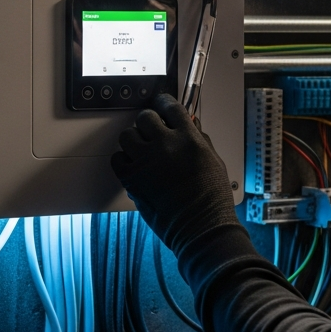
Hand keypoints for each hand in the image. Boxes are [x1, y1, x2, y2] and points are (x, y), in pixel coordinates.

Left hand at [111, 94, 240, 255]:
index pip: (171, 107)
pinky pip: (117, 158)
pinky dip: (123, 160)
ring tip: (142, 150)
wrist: (201, 227)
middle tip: (151, 131)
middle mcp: (165, 145)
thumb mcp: (214, 161)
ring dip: (134, 140)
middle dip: (148, 123)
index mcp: (189, 138)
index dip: (165, 104)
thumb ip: (199, 139)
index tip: (162, 105)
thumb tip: (190, 125)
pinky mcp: (132, 178)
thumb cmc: (211, 199)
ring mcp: (146, 161)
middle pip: (145, 117)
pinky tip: (133, 166)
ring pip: (127, 135)